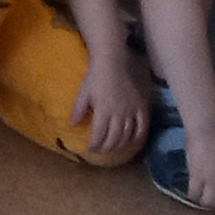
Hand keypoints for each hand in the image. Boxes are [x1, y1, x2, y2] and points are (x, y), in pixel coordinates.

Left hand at [75, 46, 146, 162]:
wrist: (113, 63)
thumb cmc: (95, 78)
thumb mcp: (83, 93)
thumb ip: (78, 110)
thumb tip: (72, 125)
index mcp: (103, 111)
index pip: (99, 135)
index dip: (94, 145)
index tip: (90, 149)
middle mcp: (119, 114)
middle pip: (114, 139)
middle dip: (106, 148)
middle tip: (101, 151)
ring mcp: (131, 111)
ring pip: (127, 135)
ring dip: (119, 145)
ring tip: (113, 148)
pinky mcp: (141, 107)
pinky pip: (142, 126)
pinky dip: (137, 137)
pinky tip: (132, 141)